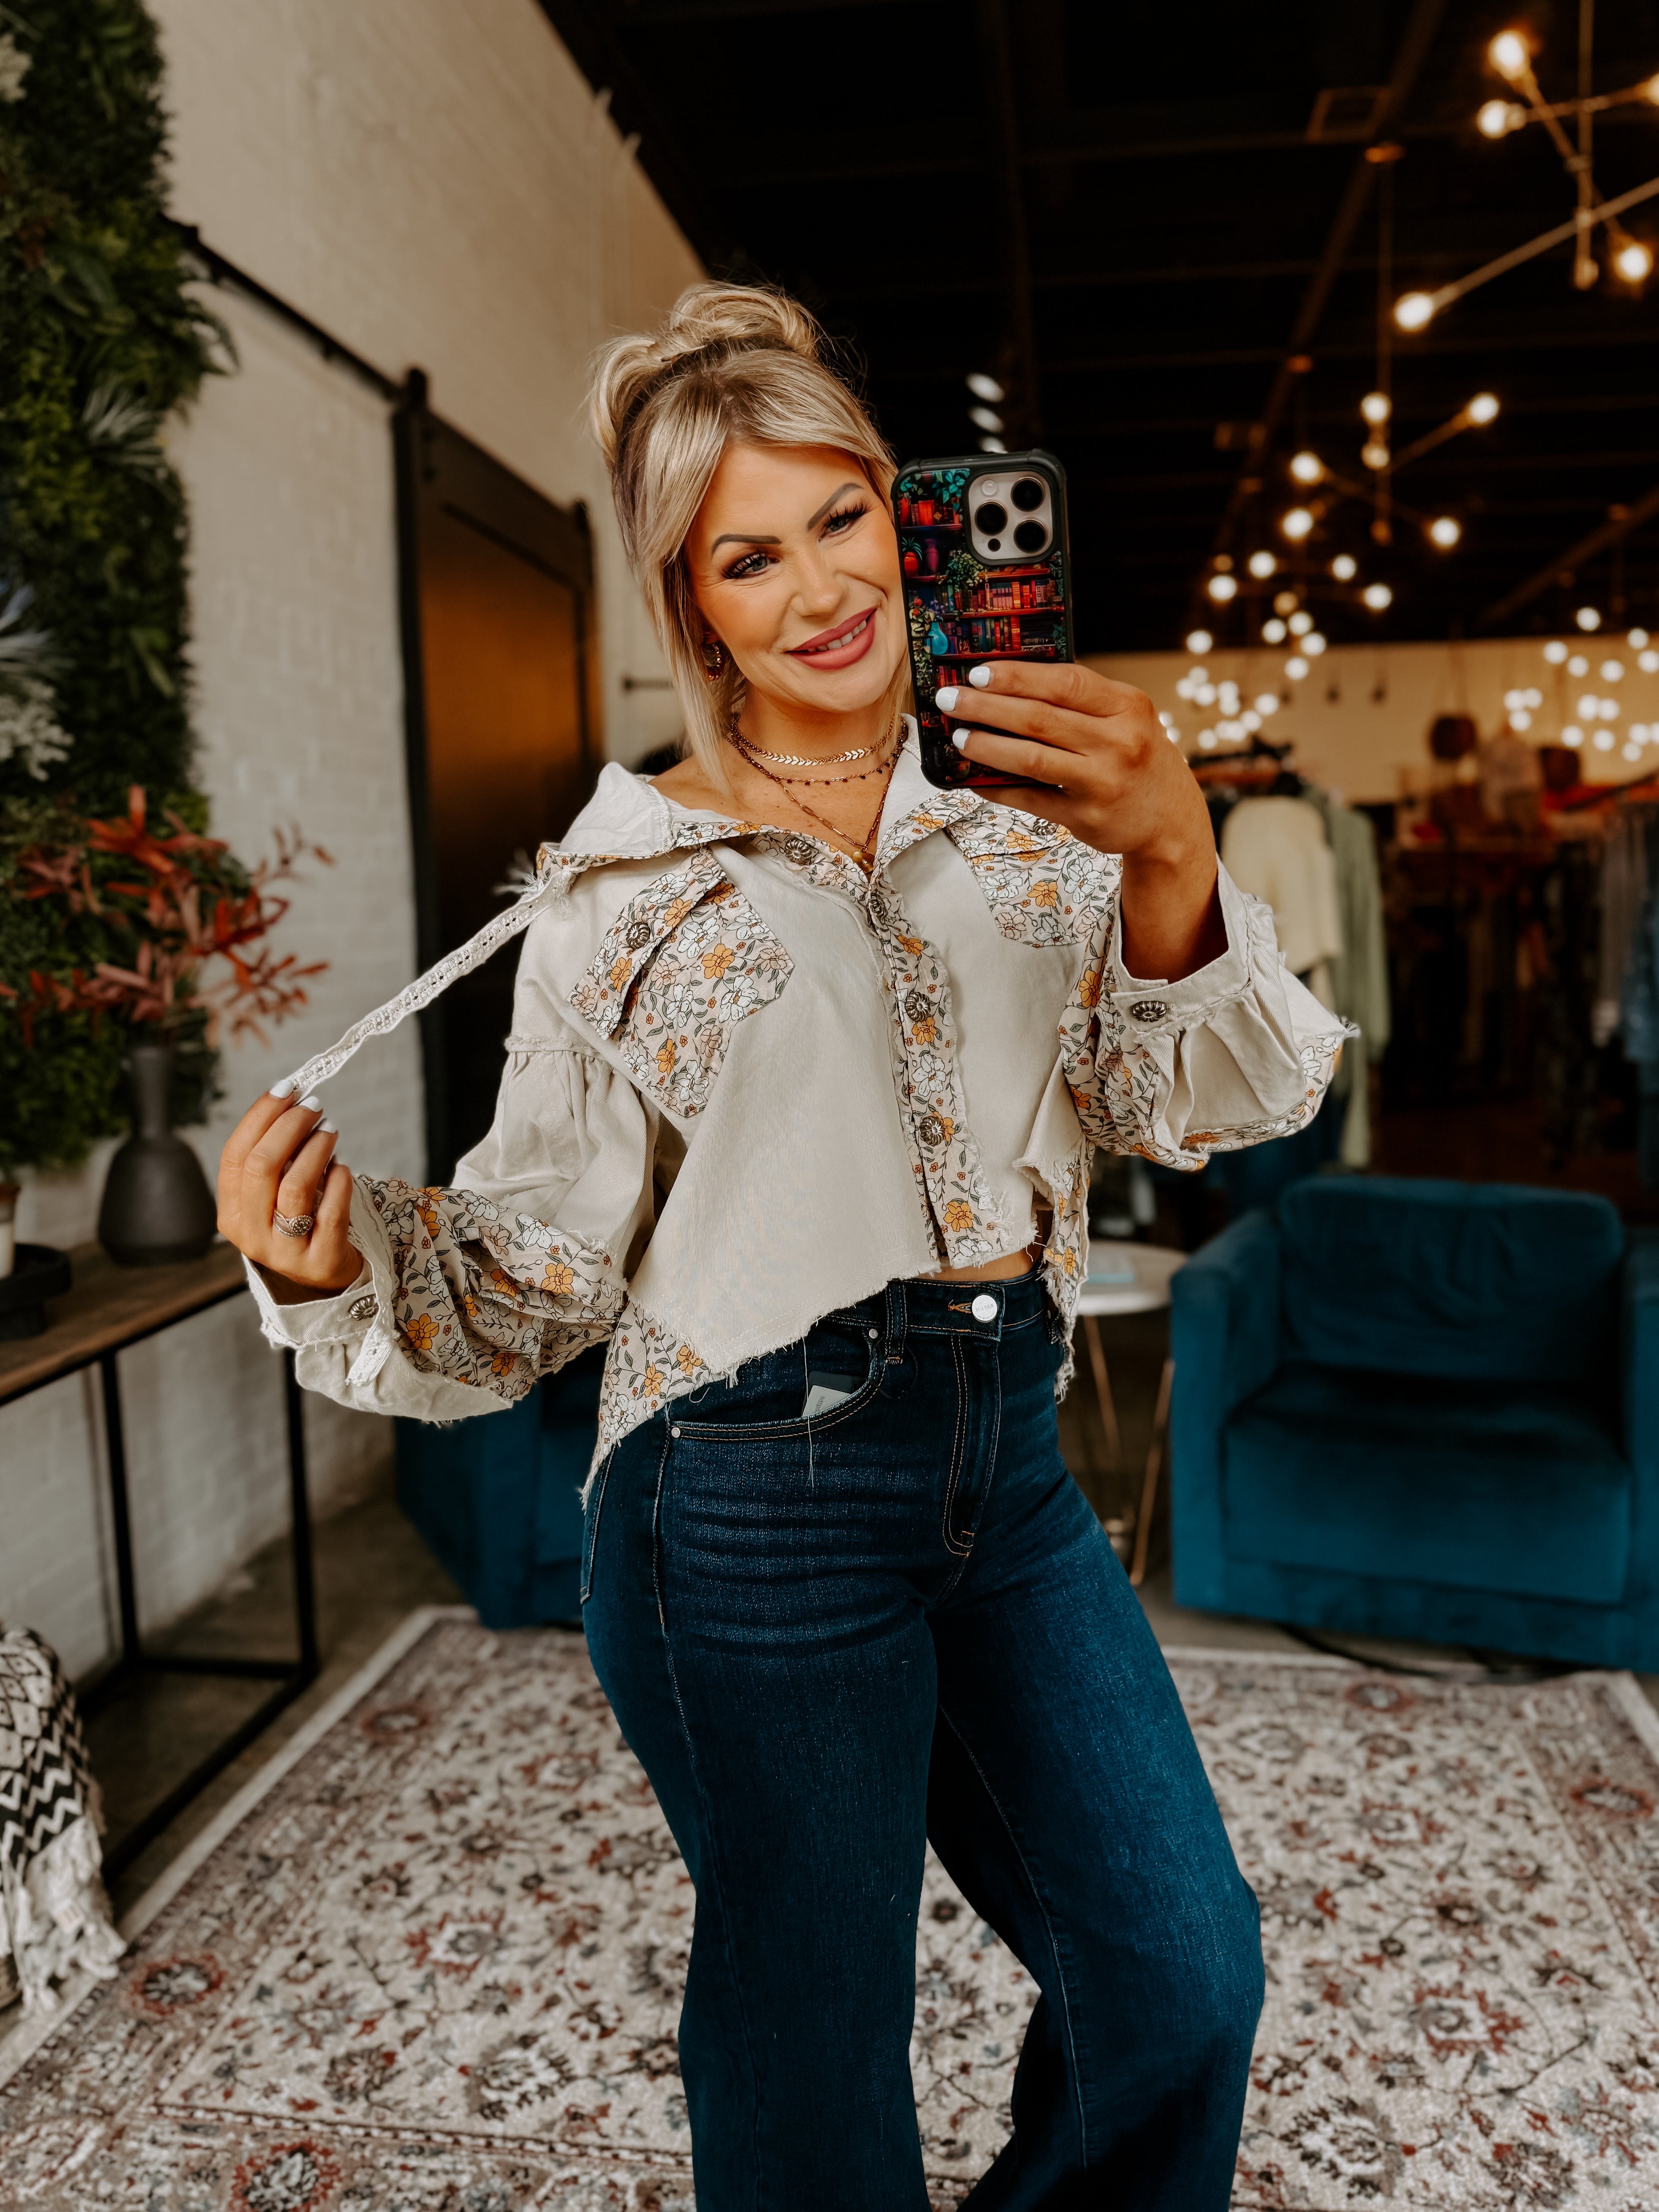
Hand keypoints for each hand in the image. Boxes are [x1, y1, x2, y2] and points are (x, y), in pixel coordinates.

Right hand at [217, 1088, 360, 1302]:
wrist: (325, 1277)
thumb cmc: (298, 1222)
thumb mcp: (272, 1196)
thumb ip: (273, 1158)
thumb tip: (291, 1100)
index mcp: (230, 1214)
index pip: (235, 1155)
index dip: (260, 1116)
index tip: (286, 1089)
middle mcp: (251, 1235)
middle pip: (262, 1166)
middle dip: (289, 1126)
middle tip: (314, 1106)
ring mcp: (284, 1252)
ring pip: (295, 1186)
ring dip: (315, 1148)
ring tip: (331, 1130)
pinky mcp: (320, 1260)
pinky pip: (331, 1210)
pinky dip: (339, 1180)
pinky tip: (343, 1167)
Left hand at [934, 662, 1224, 980]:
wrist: (1169, 818)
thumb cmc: (1137, 757)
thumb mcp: (1125, 717)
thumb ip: (1081, 699)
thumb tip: (1009, 683)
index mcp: (1127, 706)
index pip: (1065, 681)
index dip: (1017, 676)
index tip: (978, 672)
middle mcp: (1118, 742)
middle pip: (1039, 718)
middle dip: (986, 707)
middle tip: (950, 699)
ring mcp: (1102, 782)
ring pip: (1030, 759)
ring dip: (986, 746)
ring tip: (959, 737)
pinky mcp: (1085, 818)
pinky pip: (1030, 799)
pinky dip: (997, 788)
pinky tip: (974, 778)